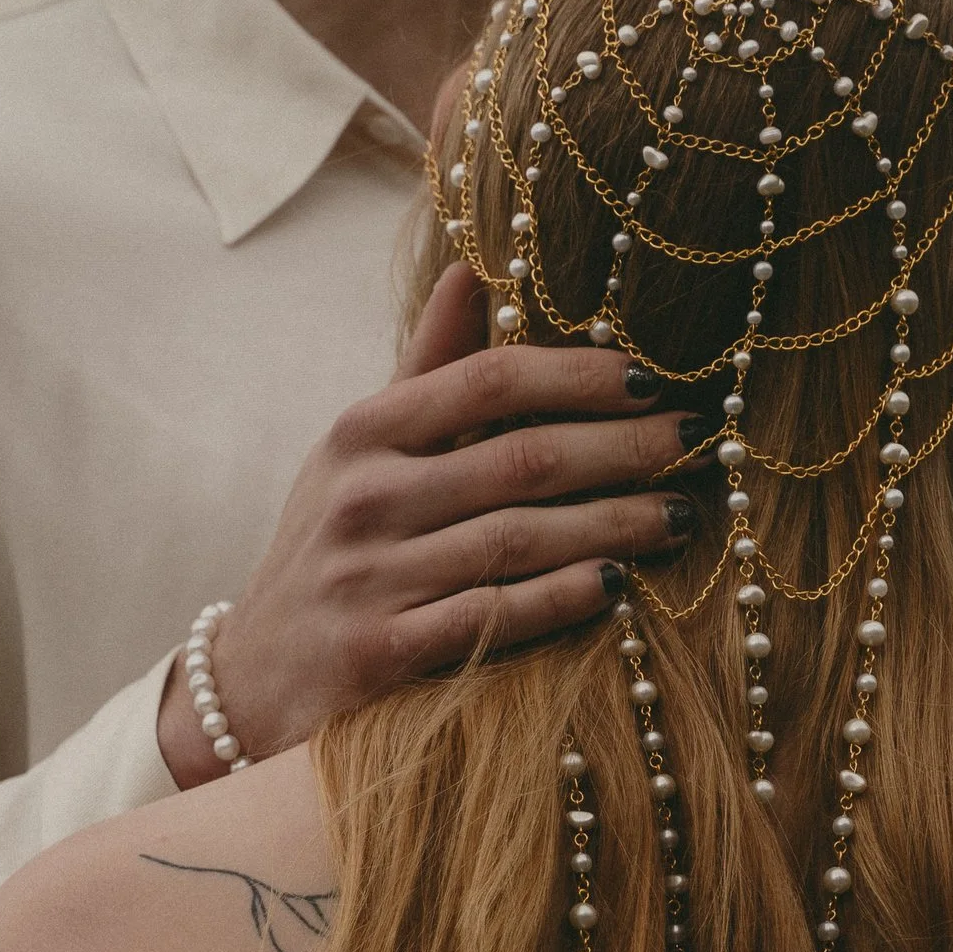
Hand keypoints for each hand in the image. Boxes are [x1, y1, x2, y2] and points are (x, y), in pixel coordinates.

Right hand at [159, 264, 702, 781]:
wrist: (251, 684)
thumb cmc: (333, 551)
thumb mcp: (359, 454)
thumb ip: (426, 369)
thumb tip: (473, 268)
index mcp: (362, 432)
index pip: (490, 380)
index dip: (584, 374)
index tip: (657, 378)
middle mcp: (363, 497)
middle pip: (522, 458)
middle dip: (625, 448)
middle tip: (701, 442)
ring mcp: (370, 578)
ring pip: (521, 538)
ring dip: (616, 523)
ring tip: (684, 513)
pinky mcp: (380, 655)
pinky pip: (493, 616)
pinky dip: (563, 597)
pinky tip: (620, 584)